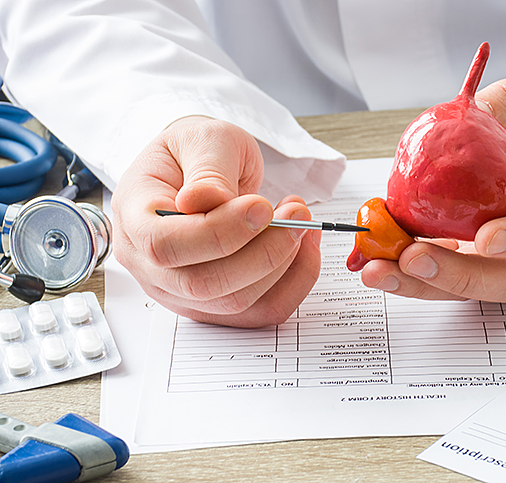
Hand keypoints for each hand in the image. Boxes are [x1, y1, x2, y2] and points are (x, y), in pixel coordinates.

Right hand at [111, 116, 321, 326]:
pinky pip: (259, 312)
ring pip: (235, 303)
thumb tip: (206, 199)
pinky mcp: (215, 302)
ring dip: (283, 265)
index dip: (218, 233)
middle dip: (262, 253)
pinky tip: (304, 247)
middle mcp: (149, 264)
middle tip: (297, 214)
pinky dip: (293, 283)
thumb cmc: (195, 150)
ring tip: (301, 221)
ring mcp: (180, 290)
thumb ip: (207, 169)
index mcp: (134, 216)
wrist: (200, 167)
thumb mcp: (202, 138)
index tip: (262, 207)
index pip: (164, 245)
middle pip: (202, 285)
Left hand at [361, 65, 505, 302]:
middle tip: (412, 258)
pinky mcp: (465, 254)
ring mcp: (496, 256)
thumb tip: (477, 111)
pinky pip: (436, 267)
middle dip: (454, 277)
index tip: (488, 239)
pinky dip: (403, 265)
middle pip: (502, 279)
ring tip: (376, 269)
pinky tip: (375, 251)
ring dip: (416, 282)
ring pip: (463, 285)